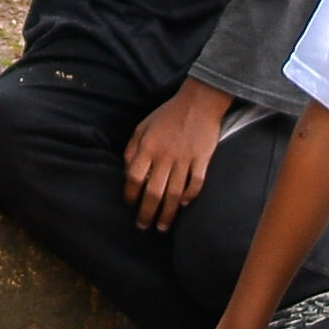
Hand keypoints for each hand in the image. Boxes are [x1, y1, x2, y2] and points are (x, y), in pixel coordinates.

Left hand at [123, 79, 230, 231]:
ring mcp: (184, 159)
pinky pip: (196, 183)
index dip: (130, 195)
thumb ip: (132, 148)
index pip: (134, 178)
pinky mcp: (202, 159)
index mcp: (147, 147)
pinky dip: (190, 196)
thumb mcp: (142, 126)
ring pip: (174, 193)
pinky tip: (183, 205)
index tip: (130, 205)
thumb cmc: (168, 115)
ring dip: (167, 213)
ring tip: (162, 226)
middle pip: (153, 192)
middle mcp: (164, 156)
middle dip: (147, 212)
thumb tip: (125, 171)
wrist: (198, 102)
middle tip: (143, 226)